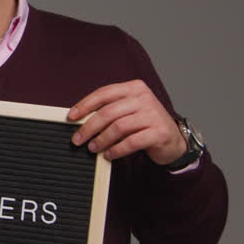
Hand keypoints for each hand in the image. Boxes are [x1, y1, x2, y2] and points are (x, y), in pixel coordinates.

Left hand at [68, 80, 185, 164]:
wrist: (172, 139)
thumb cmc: (144, 125)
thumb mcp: (128, 111)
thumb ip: (109, 111)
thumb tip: (78, 120)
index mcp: (134, 88)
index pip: (104, 93)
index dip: (85, 105)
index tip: (71, 117)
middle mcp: (145, 98)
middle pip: (109, 112)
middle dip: (89, 127)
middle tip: (77, 139)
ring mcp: (153, 115)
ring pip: (119, 127)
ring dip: (102, 140)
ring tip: (93, 148)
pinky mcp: (159, 132)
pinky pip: (132, 142)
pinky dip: (117, 150)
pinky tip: (109, 155)